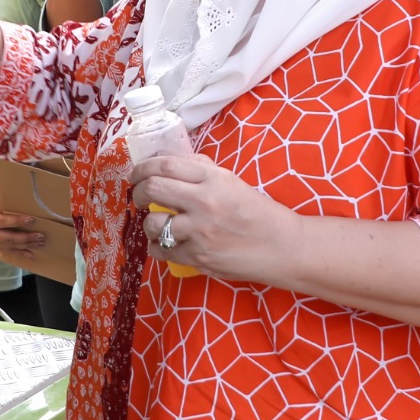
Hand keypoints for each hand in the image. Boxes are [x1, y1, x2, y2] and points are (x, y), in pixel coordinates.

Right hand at [0, 190, 75, 283]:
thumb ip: (4, 203)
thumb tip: (23, 202)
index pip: (4, 221)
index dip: (18, 221)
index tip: (32, 220)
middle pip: (9, 238)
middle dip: (26, 238)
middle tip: (40, 236)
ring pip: (10, 246)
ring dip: (26, 246)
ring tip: (39, 244)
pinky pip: (8, 251)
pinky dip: (20, 253)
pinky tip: (30, 254)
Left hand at [128, 153, 296, 281]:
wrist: (283, 247)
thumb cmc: (259, 213)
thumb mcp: (233, 182)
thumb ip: (203, 171)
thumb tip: (172, 162)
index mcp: (214, 178)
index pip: (166, 165)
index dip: (143, 167)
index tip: (136, 173)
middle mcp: (204, 202)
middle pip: (153, 189)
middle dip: (138, 192)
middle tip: (139, 196)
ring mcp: (200, 231)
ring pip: (153, 223)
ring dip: (148, 223)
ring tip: (157, 224)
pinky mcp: (199, 257)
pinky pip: (161, 250)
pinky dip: (156, 247)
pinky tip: (163, 244)